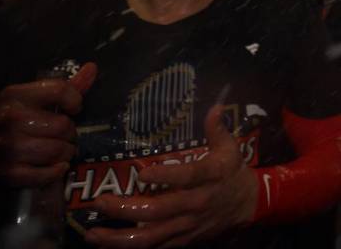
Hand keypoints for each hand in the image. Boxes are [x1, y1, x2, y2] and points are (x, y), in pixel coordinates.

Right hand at [0, 62, 96, 187]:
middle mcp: (9, 118)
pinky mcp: (6, 173)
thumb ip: (61, 88)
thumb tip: (92, 68)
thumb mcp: (28, 102)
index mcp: (15, 96)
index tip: (73, 109)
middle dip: (70, 134)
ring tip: (57, 152)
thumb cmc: (5, 126)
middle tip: (62, 137)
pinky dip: (55, 172)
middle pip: (64, 125)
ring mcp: (7, 147)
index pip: (60, 89)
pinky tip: (52, 167)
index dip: (74, 100)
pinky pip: (47, 173)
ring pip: (58, 150)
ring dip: (64, 154)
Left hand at [85, 106, 256, 247]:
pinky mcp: (183, 239)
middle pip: (158, 210)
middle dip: (126, 209)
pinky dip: (130, 248)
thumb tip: (214, 106)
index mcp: (209, 177)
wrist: (247, 204)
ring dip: (120, 238)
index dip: (165, 177)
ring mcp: (187, 225)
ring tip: (93, 233)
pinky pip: (154, 247)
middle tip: (100, 202)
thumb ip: (217, 129)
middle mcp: (196, 203)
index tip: (142, 172)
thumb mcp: (230, 148)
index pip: (187, 177)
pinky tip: (107, 244)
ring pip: (151, 237)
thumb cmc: (232, 172)